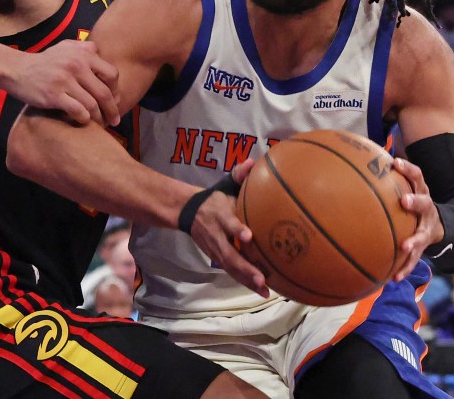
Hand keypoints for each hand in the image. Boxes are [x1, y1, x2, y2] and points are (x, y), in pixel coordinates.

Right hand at [9, 40, 119, 125]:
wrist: (16, 70)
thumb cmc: (44, 61)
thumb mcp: (64, 47)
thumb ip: (83, 47)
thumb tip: (99, 51)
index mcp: (82, 54)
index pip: (111, 74)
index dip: (116, 90)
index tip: (115, 100)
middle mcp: (76, 65)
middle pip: (104, 92)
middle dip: (112, 109)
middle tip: (115, 119)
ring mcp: (65, 80)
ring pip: (92, 104)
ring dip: (99, 118)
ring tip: (101, 125)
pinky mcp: (53, 95)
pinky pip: (77, 110)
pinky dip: (84, 119)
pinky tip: (84, 121)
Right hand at [188, 178, 268, 298]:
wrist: (188, 212)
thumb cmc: (215, 199)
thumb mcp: (224, 185)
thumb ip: (239, 175)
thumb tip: (252, 162)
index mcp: (220, 216)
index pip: (228, 223)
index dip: (237, 229)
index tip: (248, 235)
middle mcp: (217, 236)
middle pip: (230, 254)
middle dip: (246, 267)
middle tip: (262, 278)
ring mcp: (216, 250)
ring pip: (231, 267)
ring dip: (247, 280)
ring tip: (264, 290)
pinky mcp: (218, 258)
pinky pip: (232, 271)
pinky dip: (245, 281)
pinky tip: (262, 290)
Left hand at [392, 157, 443, 281]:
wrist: (437, 225)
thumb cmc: (410, 202)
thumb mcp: (403, 189)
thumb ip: (383, 180)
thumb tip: (352, 163)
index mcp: (420, 191)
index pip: (417, 176)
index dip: (408, 169)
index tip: (395, 163)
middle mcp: (426, 209)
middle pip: (425, 203)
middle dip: (416, 202)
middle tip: (406, 201)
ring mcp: (427, 229)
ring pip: (422, 235)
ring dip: (414, 241)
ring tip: (405, 247)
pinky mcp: (424, 247)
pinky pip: (414, 260)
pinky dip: (405, 268)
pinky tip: (394, 278)